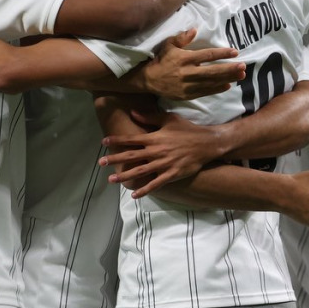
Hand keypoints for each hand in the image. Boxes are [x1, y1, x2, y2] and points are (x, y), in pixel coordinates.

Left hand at [100, 111, 223, 195]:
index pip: (131, 139)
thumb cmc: (187, 130)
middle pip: (131, 156)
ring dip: (125, 176)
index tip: (104, 142)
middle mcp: (156, 151)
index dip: (117, 140)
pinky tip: (134, 194)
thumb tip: (133, 113)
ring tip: (111, 180)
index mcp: (154, 138)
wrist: (207, 143)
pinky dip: (145, 190)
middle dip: (115, 159)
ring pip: (140, 172)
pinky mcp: (172, 174)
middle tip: (101, 162)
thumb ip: (150, 118)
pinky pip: (156, 184)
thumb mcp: (169, 120)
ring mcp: (164, 164)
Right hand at [139, 28, 245, 99]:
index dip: (222, 53)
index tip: (235, 52)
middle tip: (243, 66)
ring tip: (241, 76)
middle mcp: (187, 72)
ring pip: (211, 82)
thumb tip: (195, 30)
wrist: (148, 80)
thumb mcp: (168, 45)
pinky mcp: (187, 95)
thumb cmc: (160, 60)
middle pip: (212, 71)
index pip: (207, 55)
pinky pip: (205, 92)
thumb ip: (182, 38)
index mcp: (184, 58)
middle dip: (229, 69)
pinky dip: (217, 89)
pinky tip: (228, 85)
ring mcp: (188, 85)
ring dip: (227, 79)